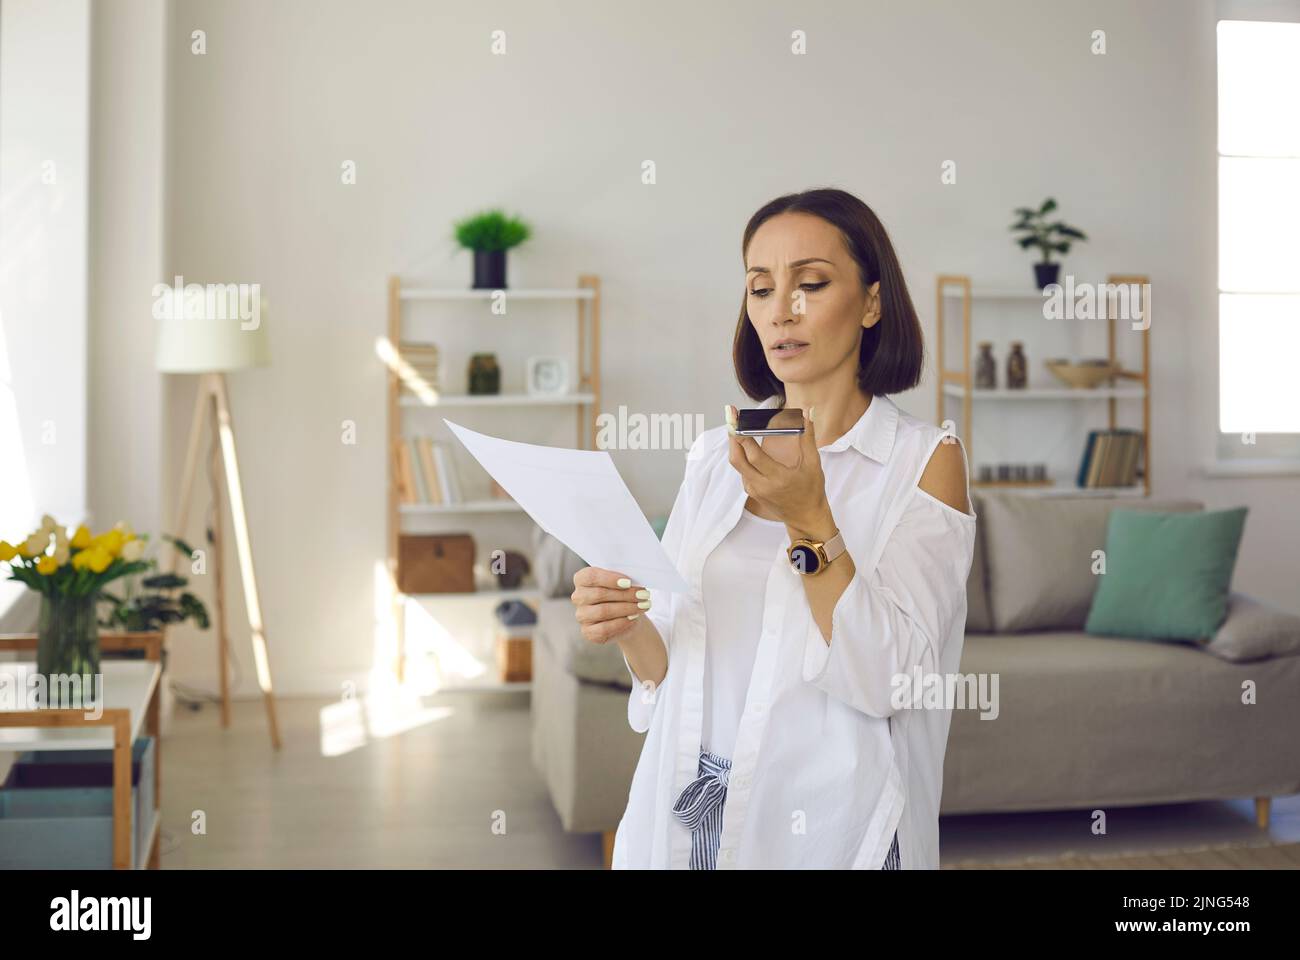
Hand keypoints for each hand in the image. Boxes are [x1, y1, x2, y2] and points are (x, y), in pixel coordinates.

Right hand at [570, 566, 651, 644]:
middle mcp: (578, 597)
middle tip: (643, 595)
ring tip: (643, 606)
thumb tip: (634, 582)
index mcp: (582, 579)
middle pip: (599, 594)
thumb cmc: (623, 592)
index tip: (628, 582)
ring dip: (626, 608)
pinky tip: (633, 618)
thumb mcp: (623, 581)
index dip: (609, 579)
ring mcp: (581, 615)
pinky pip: (604, 628)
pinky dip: (622, 623)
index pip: (591, 576)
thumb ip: (623, 578)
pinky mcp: (587, 631)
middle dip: (625, 594)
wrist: (626, 614)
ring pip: (603, 611)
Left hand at [726, 406, 832, 536]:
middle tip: (731, 417)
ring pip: (737, 465)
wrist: (806, 518)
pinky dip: (741, 456)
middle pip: (738, 460)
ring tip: (735, 425)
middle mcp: (762, 486)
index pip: (754, 456)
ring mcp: (755, 490)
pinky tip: (744, 443)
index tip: (737, 420)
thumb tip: (808, 412)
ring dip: (735, 445)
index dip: (743, 437)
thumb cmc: (812, 490)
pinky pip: (742, 471)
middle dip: (732, 436)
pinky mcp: (752, 492)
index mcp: (778, 478)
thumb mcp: (813, 464)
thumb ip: (808, 437)